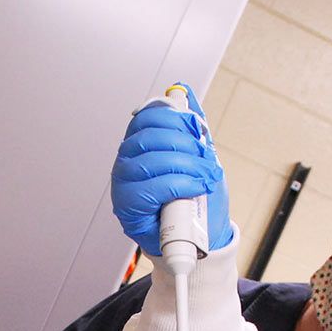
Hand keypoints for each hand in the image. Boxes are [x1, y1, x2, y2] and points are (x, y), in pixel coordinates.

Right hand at [111, 83, 231, 255]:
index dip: (174, 117)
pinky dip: (179, 186)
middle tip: (207, 159)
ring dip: (187, 166)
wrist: (202, 240)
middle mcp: (126, 162)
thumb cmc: (197, 200)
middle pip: (150, 136)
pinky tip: (194, 189)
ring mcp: (124, 186)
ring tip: (206, 177)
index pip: (147, 116)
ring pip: (152, 161)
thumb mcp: (199, 156)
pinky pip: (152, 189)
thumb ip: (190, 125)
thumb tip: (184, 90)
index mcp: (139, 144)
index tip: (197, 130)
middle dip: (186, 144)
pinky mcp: (128, 209)